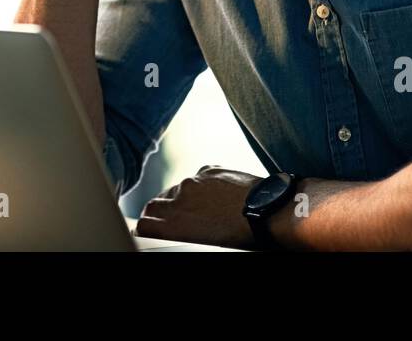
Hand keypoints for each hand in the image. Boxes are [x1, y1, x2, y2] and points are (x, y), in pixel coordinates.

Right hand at [135, 166, 262, 249]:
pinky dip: (202, 186)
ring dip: (181, 198)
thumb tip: (168, 229)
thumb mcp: (200, 242)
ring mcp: (193, 182)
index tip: (150, 230)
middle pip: (154, 205)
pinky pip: (198, 178)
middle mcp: (178, 199)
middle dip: (157, 212)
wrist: (267, 213)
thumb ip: (177, 232)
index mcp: (173, 223)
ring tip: (198, 209)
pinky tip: (217, 196)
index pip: (144, 223)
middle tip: (168, 220)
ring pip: (176, 189)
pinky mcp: (210, 170)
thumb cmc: (239, 237)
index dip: (146, 227)